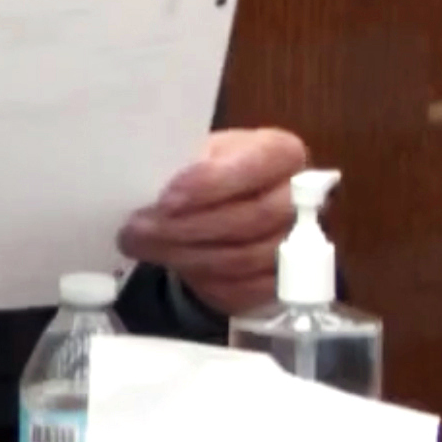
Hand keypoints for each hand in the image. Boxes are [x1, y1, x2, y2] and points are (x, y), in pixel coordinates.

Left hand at [117, 128, 310, 315]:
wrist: (222, 208)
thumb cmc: (208, 171)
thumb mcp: (196, 152)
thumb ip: (187, 163)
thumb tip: (156, 187)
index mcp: (281, 153)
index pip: (258, 165)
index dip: (212, 183)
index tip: (166, 198)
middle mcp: (302, 198)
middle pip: (254, 218)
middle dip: (190, 226)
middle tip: (139, 229)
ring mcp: (300, 244)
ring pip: (246, 258)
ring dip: (188, 256)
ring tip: (143, 247)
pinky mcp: (283, 283)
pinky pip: (245, 289)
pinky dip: (204, 281)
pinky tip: (174, 267)